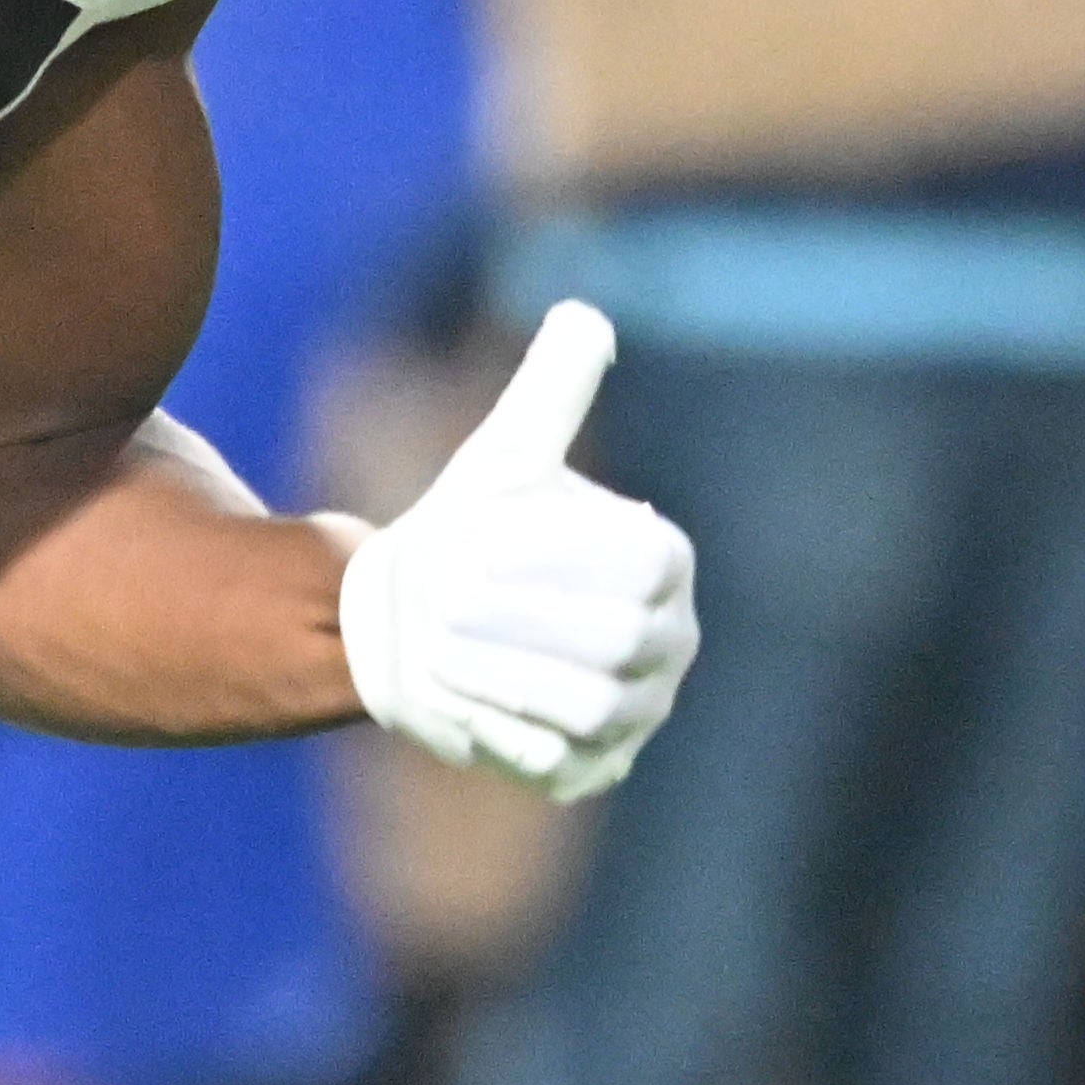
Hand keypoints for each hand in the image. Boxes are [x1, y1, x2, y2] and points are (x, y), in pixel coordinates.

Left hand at [335, 300, 695, 802]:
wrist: (417, 624)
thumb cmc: (472, 532)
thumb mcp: (506, 456)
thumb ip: (551, 390)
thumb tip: (584, 314)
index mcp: (663, 566)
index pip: (645, 565)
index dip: (557, 554)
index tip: (474, 537)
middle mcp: (667, 646)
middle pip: (614, 641)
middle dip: (517, 618)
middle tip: (439, 602)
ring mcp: (635, 716)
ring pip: (587, 705)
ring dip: (501, 673)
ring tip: (436, 646)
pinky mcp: (589, 771)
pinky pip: (559, 762)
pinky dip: (497, 729)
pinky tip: (448, 697)